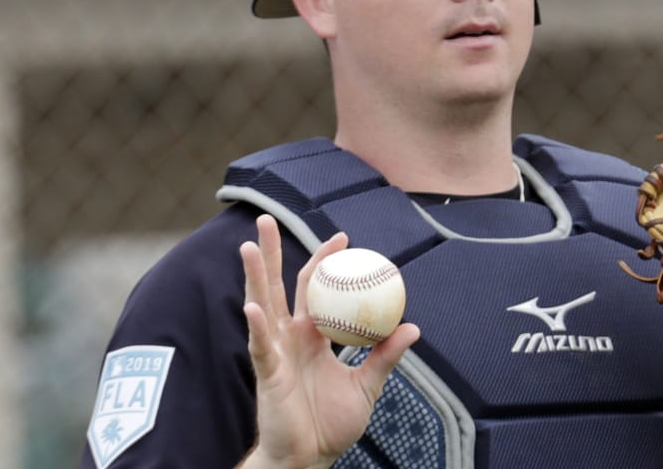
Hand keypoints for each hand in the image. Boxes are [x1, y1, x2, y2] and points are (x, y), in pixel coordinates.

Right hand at [236, 215, 420, 468]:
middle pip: (279, 285)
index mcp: (312, 337)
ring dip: (255, 276)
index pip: (316, 289)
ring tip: (249, 246)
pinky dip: (256, 326)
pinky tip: (253, 308)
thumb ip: (385, 356)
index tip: (342, 237)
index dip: (325, 262)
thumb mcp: (367, 386)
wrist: (309, 460)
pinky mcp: (267, 374)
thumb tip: (412, 327)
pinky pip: (260, 347)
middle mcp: (289, 338)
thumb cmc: (331, 425)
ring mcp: (275, 353)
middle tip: (267, 217)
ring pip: (262, 306)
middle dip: (273, 251)